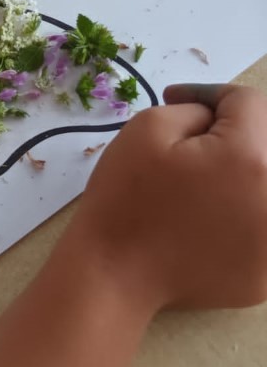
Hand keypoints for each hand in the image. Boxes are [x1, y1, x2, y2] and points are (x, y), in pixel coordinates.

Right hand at [71, 83, 266, 311]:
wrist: (115, 273)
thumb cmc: (127, 196)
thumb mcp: (149, 127)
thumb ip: (196, 109)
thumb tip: (215, 119)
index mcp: (253, 159)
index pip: (250, 104)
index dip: (211, 94)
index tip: (176, 99)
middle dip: (233, 130)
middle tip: (192, 135)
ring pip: (264, 184)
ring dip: (243, 171)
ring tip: (203, 177)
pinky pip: (261, 225)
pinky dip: (242, 212)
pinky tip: (208, 216)